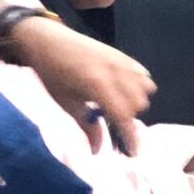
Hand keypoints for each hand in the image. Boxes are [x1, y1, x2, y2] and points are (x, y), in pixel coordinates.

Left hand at [2, 18, 154, 155]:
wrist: (47, 40)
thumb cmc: (52, 73)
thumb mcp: (66, 103)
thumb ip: (86, 127)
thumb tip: (98, 151)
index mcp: (98, 86)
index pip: (123, 117)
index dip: (129, 137)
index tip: (132, 153)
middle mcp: (116, 72)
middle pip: (138, 105)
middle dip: (128, 118)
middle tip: (112, 123)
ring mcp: (122, 61)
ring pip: (146, 90)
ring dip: (135, 101)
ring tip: (118, 105)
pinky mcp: (123, 55)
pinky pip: (144, 75)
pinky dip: (139, 86)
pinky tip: (123, 90)